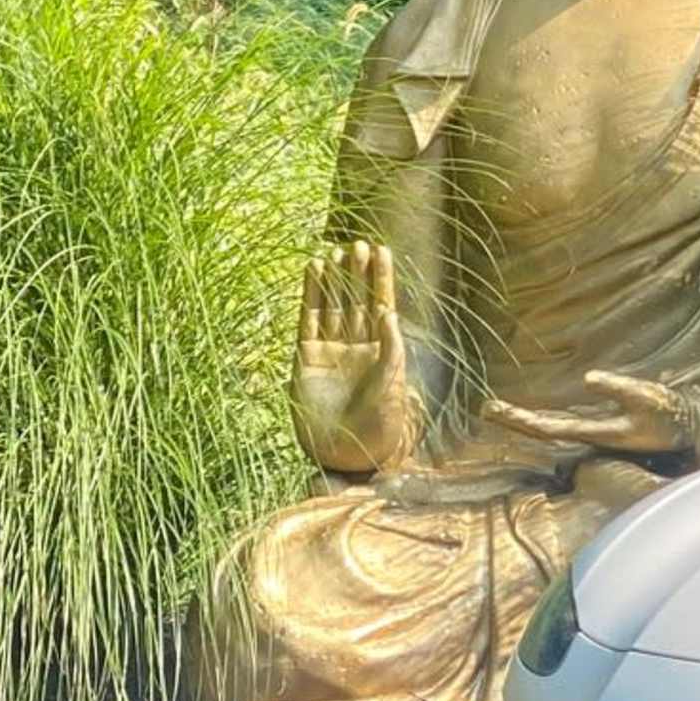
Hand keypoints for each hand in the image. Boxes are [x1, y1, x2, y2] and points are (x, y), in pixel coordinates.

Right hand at [293, 240, 419, 473]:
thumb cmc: (379, 426)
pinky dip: (311, 295)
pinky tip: (313, 272)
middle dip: (358, 273)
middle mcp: (356, 346)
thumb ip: (391, 348)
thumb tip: (389, 312)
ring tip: (334, 252)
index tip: (382, 251)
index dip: (381, 279)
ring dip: (334, 279)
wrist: (347, 456)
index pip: (382, 305)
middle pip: (357, 300)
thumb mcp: (392, 385)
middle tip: (357, 244)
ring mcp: (331, 350)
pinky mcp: (307, 358)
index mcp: (382, 350)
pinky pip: (309, 319)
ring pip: (333, 306)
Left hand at [486, 369, 690, 461]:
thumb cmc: (666, 414)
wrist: (684, 429)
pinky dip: (540, 418)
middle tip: (485, 408)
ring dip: (522, 420)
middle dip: (514, 420)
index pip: (550, 427)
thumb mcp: (646, 397)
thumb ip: (618, 388)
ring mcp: (590, 432)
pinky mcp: (596, 426)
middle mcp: (587, 435)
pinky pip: (559, 424)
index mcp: (595, 431)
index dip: (523, 420)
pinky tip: (529, 414)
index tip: (499, 411)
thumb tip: (588, 378)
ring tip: (496, 409)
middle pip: (542, 429)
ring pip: (548, 427)